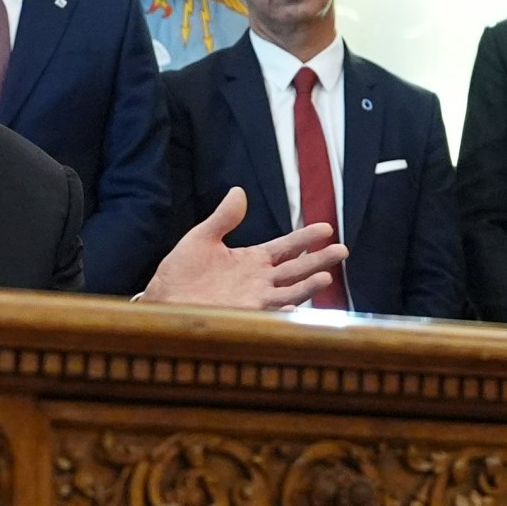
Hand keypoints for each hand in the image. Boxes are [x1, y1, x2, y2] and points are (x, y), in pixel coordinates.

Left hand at [141, 188, 348, 309]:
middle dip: (319, 259)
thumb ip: (223, 218)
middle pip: (296, 268)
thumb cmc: (180, 272)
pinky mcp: (246, 313)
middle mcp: (259, 279)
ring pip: (291, 290)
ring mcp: (255, 297)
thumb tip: (238, 192)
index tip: (326, 228)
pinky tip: (296, 304)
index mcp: (251, 260)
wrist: (164, 300)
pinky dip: (286, 307)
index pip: (286, 247)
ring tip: (328, 275)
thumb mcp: (201, 238)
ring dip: (309, 284)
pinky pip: (272, 310)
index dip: (305, 237)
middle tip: (342, 250)